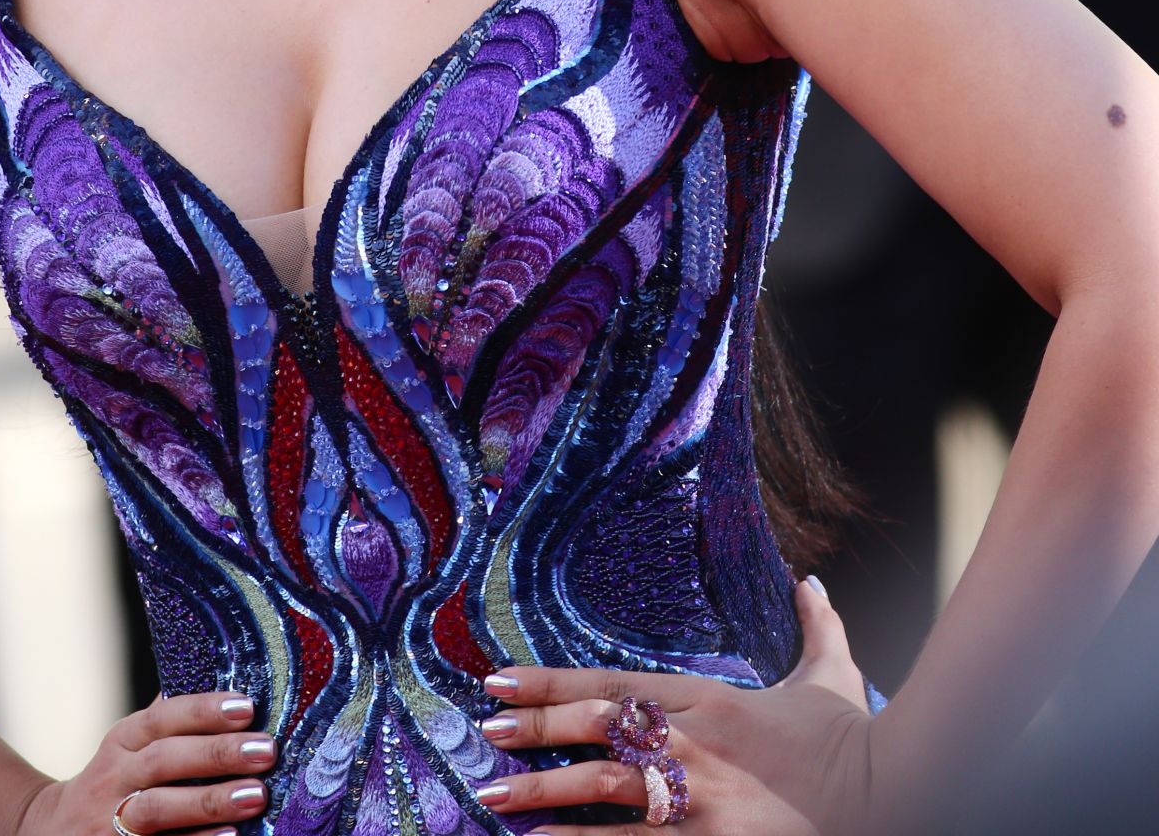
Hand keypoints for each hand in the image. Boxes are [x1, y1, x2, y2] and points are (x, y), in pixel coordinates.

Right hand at [14, 691, 276, 835]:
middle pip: (164, 761)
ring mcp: (109, 821)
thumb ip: (169, 718)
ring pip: (159, 809)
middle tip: (266, 750)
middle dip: (216, 754)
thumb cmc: (116, 780)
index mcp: (122, 740)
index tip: (247, 706)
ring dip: (209, 803)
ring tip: (257, 795)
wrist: (52, 834)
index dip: (203, 711)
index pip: (162, 718)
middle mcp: (113, 778)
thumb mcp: (131, 744)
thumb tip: (222, 671)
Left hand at [474, 578, 876, 834]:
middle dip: (536, 728)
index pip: (614, 682)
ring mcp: (700, 800)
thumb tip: (810, 579)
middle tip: (485, 728)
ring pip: (604, 790)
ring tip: (494, 798)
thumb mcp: (831, 675)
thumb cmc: (852, 741)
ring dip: (543, 793)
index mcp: (710, 699)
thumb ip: (815, 623)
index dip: (554, 680)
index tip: (502, 678)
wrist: (895, 795)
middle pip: (598, 728)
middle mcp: (696, 743)